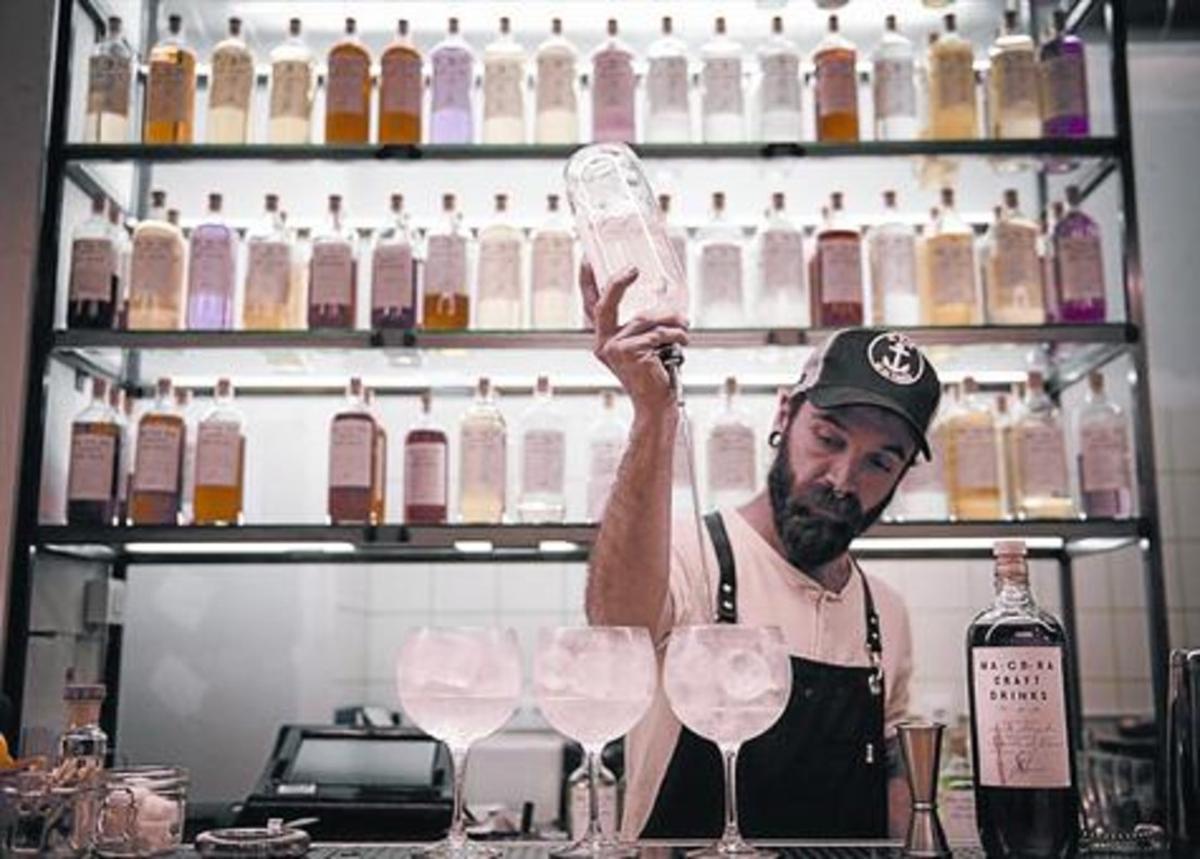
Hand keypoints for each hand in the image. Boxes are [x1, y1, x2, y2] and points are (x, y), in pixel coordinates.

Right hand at [580, 261, 688, 416]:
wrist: (656, 405)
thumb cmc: (652, 377)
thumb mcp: (645, 347)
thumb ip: (643, 326)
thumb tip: (661, 299)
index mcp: (604, 339)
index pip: (591, 306)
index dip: (586, 282)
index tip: (587, 259)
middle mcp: (603, 343)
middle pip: (606, 304)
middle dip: (618, 283)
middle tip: (633, 269)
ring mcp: (614, 348)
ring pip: (645, 319)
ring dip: (670, 320)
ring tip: (684, 327)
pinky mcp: (630, 353)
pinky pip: (658, 333)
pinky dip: (676, 335)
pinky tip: (683, 342)